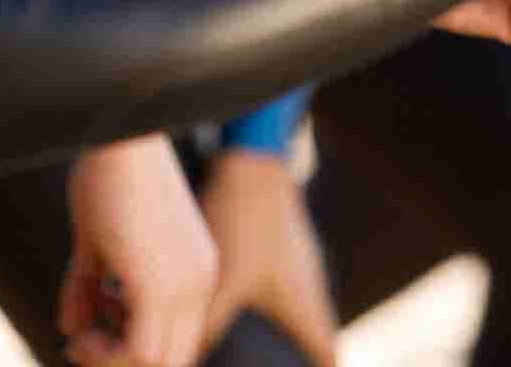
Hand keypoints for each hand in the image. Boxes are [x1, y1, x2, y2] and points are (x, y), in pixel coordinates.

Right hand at [61, 136, 217, 366]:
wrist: (119, 131)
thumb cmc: (105, 170)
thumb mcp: (96, 239)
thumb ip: (89, 286)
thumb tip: (69, 330)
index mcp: (195, 265)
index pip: (177, 336)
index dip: (130, 345)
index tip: (90, 330)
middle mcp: (200, 278)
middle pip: (171, 358)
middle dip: (120, 358)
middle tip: (82, 341)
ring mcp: (185, 284)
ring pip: (156, 362)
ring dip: (108, 358)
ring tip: (79, 335)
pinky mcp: (160, 286)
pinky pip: (138, 353)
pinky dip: (102, 354)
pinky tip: (78, 335)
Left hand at [197, 152, 337, 365]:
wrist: (254, 164)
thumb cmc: (244, 223)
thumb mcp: (222, 281)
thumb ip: (207, 326)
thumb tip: (183, 361)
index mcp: (305, 303)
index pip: (327, 355)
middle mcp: (311, 285)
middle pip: (317, 335)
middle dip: (305, 357)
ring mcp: (302, 263)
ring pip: (304, 310)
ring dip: (292, 330)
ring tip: (268, 347)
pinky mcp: (287, 246)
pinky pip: (291, 287)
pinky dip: (279, 305)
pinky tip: (250, 304)